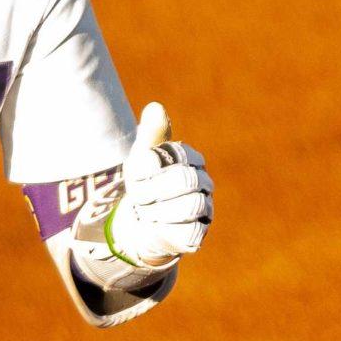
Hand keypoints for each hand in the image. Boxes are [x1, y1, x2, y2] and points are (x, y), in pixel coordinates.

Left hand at [106, 102, 212, 266]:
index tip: (134, 176)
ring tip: (146, 213)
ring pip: (189, 206)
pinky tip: (155, 228)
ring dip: (157, 211)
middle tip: (139, 198)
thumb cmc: (143, 184)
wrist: (137, 224)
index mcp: (192, 157)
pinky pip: (187, 231)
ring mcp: (205, 209)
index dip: (147, 167)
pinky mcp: (198, 234)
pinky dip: (164, 230)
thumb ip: (150, 134)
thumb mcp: (140, 159)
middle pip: (184, 179)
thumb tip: (156, 107)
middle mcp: (204, 181)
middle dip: (152, 190)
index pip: (174, 154)